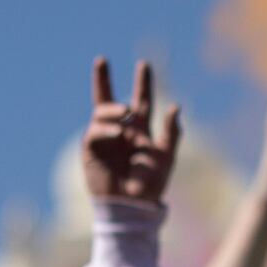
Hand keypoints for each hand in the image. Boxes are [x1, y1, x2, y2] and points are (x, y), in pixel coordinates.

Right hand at [83, 59, 182, 204]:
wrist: (132, 206)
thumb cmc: (151, 185)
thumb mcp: (166, 156)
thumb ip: (172, 132)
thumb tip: (175, 106)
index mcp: (139, 131)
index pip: (141, 101)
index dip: (143, 83)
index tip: (144, 64)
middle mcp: (120, 131)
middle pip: (108, 100)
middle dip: (103, 80)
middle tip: (101, 60)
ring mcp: (104, 140)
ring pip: (102, 113)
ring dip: (113, 109)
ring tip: (124, 111)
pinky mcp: (91, 151)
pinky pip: (94, 132)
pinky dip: (106, 128)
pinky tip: (117, 132)